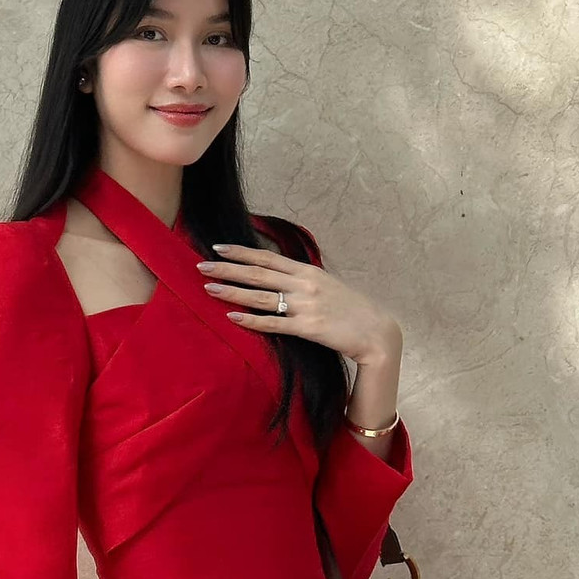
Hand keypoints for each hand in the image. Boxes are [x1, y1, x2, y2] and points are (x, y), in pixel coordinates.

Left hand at [196, 243, 402, 366]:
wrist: (376, 331)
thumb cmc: (351, 308)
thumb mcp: (326, 284)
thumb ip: (302, 279)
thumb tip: (278, 274)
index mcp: (307, 271)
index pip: (266, 258)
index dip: (240, 252)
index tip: (217, 247)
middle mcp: (303, 285)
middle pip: (257, 274)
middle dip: (227, 269)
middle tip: (201, 266)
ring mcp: (305, 306)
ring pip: (260, 297)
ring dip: (232, 292)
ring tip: (209, 289)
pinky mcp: (307, 327)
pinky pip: (274, 324)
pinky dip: (252, 321)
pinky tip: (233, 317)